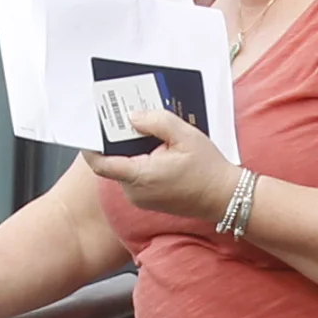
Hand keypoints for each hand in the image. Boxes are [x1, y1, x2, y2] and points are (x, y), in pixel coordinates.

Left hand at [81, 106, 235, 225]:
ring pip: (126, 168)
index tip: (92, 129)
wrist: (225, 198)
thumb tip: (132, 117)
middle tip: (132, 119)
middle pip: (115, 161)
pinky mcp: (148, 200)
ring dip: (135, 151)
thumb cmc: (208, 169)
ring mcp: (141, 199)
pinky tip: (160, 150)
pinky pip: (137, 177)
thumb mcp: (185, 136)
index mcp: (141, 176)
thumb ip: (156, 121)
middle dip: (121, 141)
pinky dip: (143, 162)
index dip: (92, 146)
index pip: (101, 164)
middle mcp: (135, 192)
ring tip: (153, 134)